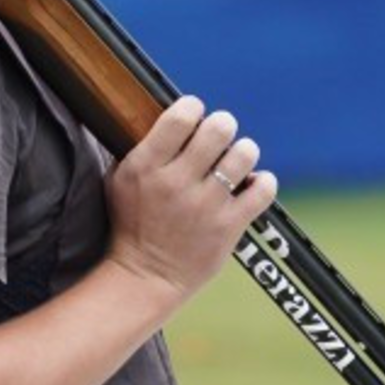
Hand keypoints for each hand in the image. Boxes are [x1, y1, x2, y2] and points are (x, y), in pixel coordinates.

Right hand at [103, 96, 278, 298]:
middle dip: (223, 125)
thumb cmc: (132, 224)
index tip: (194, 114)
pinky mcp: (228, 227)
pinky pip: (263, 190)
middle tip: (220, 134)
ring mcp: (205, 205)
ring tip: (236, 159)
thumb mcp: (120, 179)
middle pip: (217, 129)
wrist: (145, 276)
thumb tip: (171, 115)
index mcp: (146, 166)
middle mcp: (176, 182)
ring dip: (243, 151)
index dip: (193, 107)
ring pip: (243, 155)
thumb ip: (142, 147)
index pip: (180, 117)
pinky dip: (263, 182)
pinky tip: (252, 184)